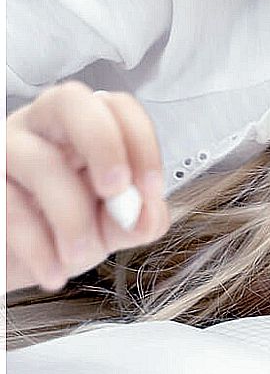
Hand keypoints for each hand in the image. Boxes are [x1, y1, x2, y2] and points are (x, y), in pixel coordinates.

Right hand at [6, 82, 170, 293]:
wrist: (15, 261)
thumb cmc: (64, 230)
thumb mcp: (108, 226)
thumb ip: (137, 219)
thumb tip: (145, 214)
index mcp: (84, 129)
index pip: (117, 107)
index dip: (141, 143)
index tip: (150, 188)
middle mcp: (40, 127)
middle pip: (70, 101)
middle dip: (103, 146)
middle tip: (115, 192)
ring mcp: (4, 151)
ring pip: (41, 162)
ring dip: (73, 219)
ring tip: (80, 255)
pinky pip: (10, 208)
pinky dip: (39, 249)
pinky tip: (53, 272)